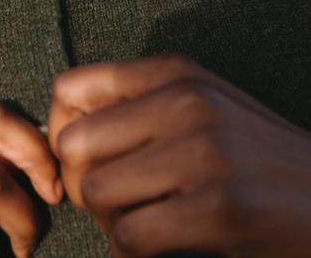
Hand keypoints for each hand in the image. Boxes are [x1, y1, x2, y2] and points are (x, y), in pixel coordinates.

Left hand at [47, 52, 310, 257]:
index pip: (70, 87)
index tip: (82, 155)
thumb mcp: (198, 102)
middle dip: (78, 180)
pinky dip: (130, 251)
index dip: (59, 127)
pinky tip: (154, 246)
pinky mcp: (216, 208)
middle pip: (72, 143)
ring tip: (136, 218)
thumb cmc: (251, 151)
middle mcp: (183, 101)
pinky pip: (130, 236)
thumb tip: (61, 125)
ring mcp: (200, 152)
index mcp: (174, 71)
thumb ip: (136, 101)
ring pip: (95, 192)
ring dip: (106, 219)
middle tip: (107, 198)